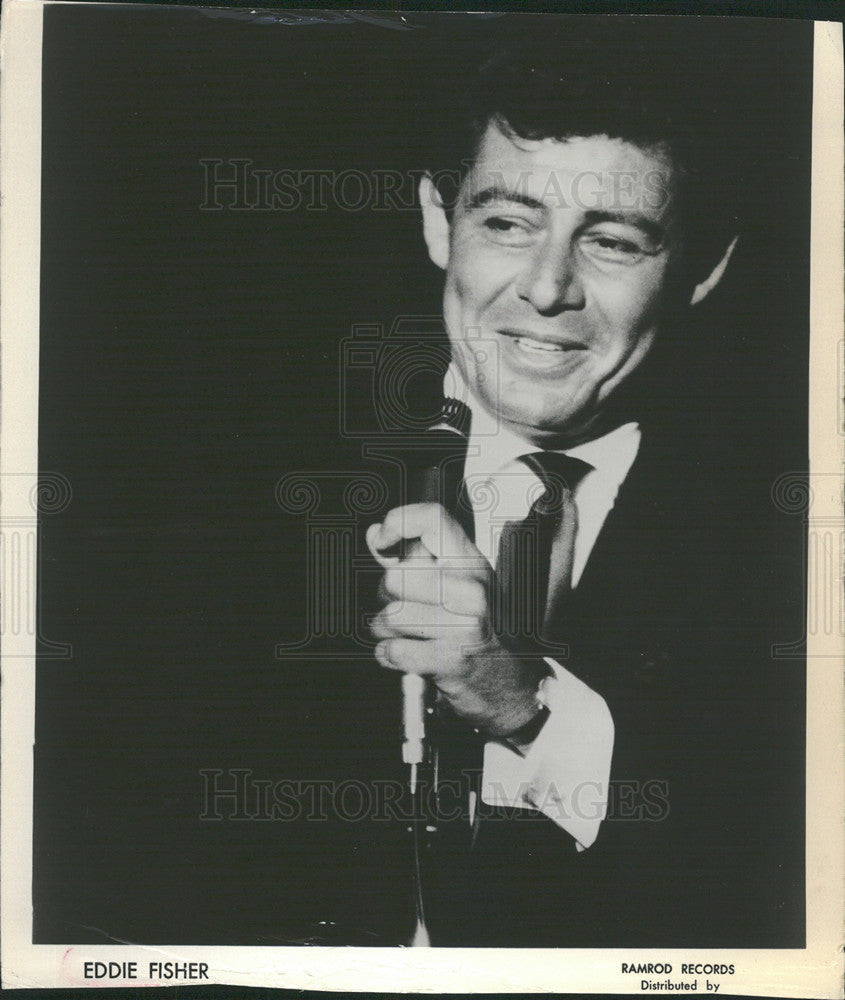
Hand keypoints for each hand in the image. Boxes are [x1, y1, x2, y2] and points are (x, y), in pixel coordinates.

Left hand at [366, 503, 543, 737]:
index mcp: (471, 563)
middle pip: (395, 577)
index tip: (382, 540)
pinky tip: (407, 654)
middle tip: (404, 608)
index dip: (398, 522)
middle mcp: (471, 589)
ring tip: (407, 634)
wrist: (510, 684)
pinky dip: (389, 656)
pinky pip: (392, 651)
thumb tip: (374, 534)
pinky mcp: (451, 661)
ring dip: (385, 630)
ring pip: (389, 616)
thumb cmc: (479, 629)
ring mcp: (464, 626)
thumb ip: (414, 558)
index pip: (433, 520)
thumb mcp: (456, 584)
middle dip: (385, 598)